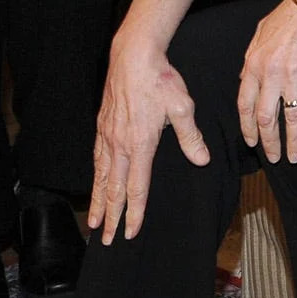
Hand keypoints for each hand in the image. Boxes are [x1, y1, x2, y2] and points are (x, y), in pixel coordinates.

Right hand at [88, 39, 208, 243]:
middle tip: (105, 241)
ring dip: (98, 202)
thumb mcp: (182, 106)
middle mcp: (119, 144)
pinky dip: (95, 178)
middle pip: (114, 189)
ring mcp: (107, 136)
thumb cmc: (161, 79)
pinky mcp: (102, 127)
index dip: (134, 212)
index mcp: (140, 143)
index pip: (137, 187)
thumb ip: (190, 136)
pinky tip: (96, 185)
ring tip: (95, 223)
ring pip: (101, 177)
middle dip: (110, 216)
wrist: (133, 56)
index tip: (131, 232)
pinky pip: (96, 159)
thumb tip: (201, 159)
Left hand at [236, 0, 296, 164]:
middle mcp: (272, 73)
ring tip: (296, 156)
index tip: (252, 142)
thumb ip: (250, 59)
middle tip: (274, 158)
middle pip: (266, 117)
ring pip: (292, 116)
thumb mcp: (260, 34)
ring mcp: (295, 74)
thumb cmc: (290, 15)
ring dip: (294, 140)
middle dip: (269, 142)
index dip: (247, 128)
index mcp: (254, 64)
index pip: (245, 105)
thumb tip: (243, 78)